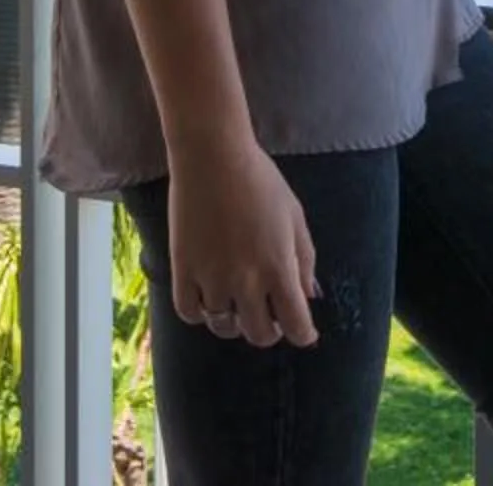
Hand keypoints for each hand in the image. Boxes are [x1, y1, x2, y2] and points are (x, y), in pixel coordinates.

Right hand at [165, 135, 319, 349]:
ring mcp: (211, 278)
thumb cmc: (261, 180)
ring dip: (234, 321)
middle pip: (259, 335)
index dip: (303, 334)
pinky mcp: (182, 270)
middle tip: (268, 314)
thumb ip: (304, 260)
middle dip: (269, 330)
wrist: (213, 157)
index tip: (302, 331)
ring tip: (236, 303)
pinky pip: (189, 313)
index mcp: (279, 268)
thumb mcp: (295, 216)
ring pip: (223, 327)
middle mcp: (246, 281)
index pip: (296, 326)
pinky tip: (208, 298)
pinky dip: (200, 313)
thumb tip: (309, 296)